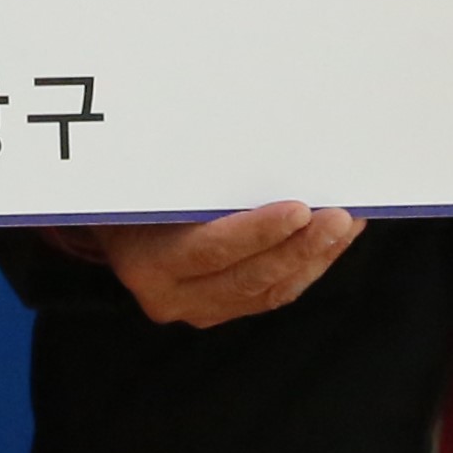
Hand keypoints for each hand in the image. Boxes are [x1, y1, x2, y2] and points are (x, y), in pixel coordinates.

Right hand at [71, 201, 361, 327]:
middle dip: (302, 247)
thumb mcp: (146, 177)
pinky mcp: (220, 310)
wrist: (106, 223)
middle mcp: (170, 296)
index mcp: (146, 261)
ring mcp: (197, 309)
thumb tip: (255, 141)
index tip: (300, 208)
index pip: (211, 249)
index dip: (259, 232)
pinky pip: (271, 294)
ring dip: (314, 258)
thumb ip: (188, 174)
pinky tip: (331, 241)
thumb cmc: (129, 188)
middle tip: (341, 217)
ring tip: (347, 224)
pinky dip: (306, 266)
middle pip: (249, 277)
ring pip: (269, 291)